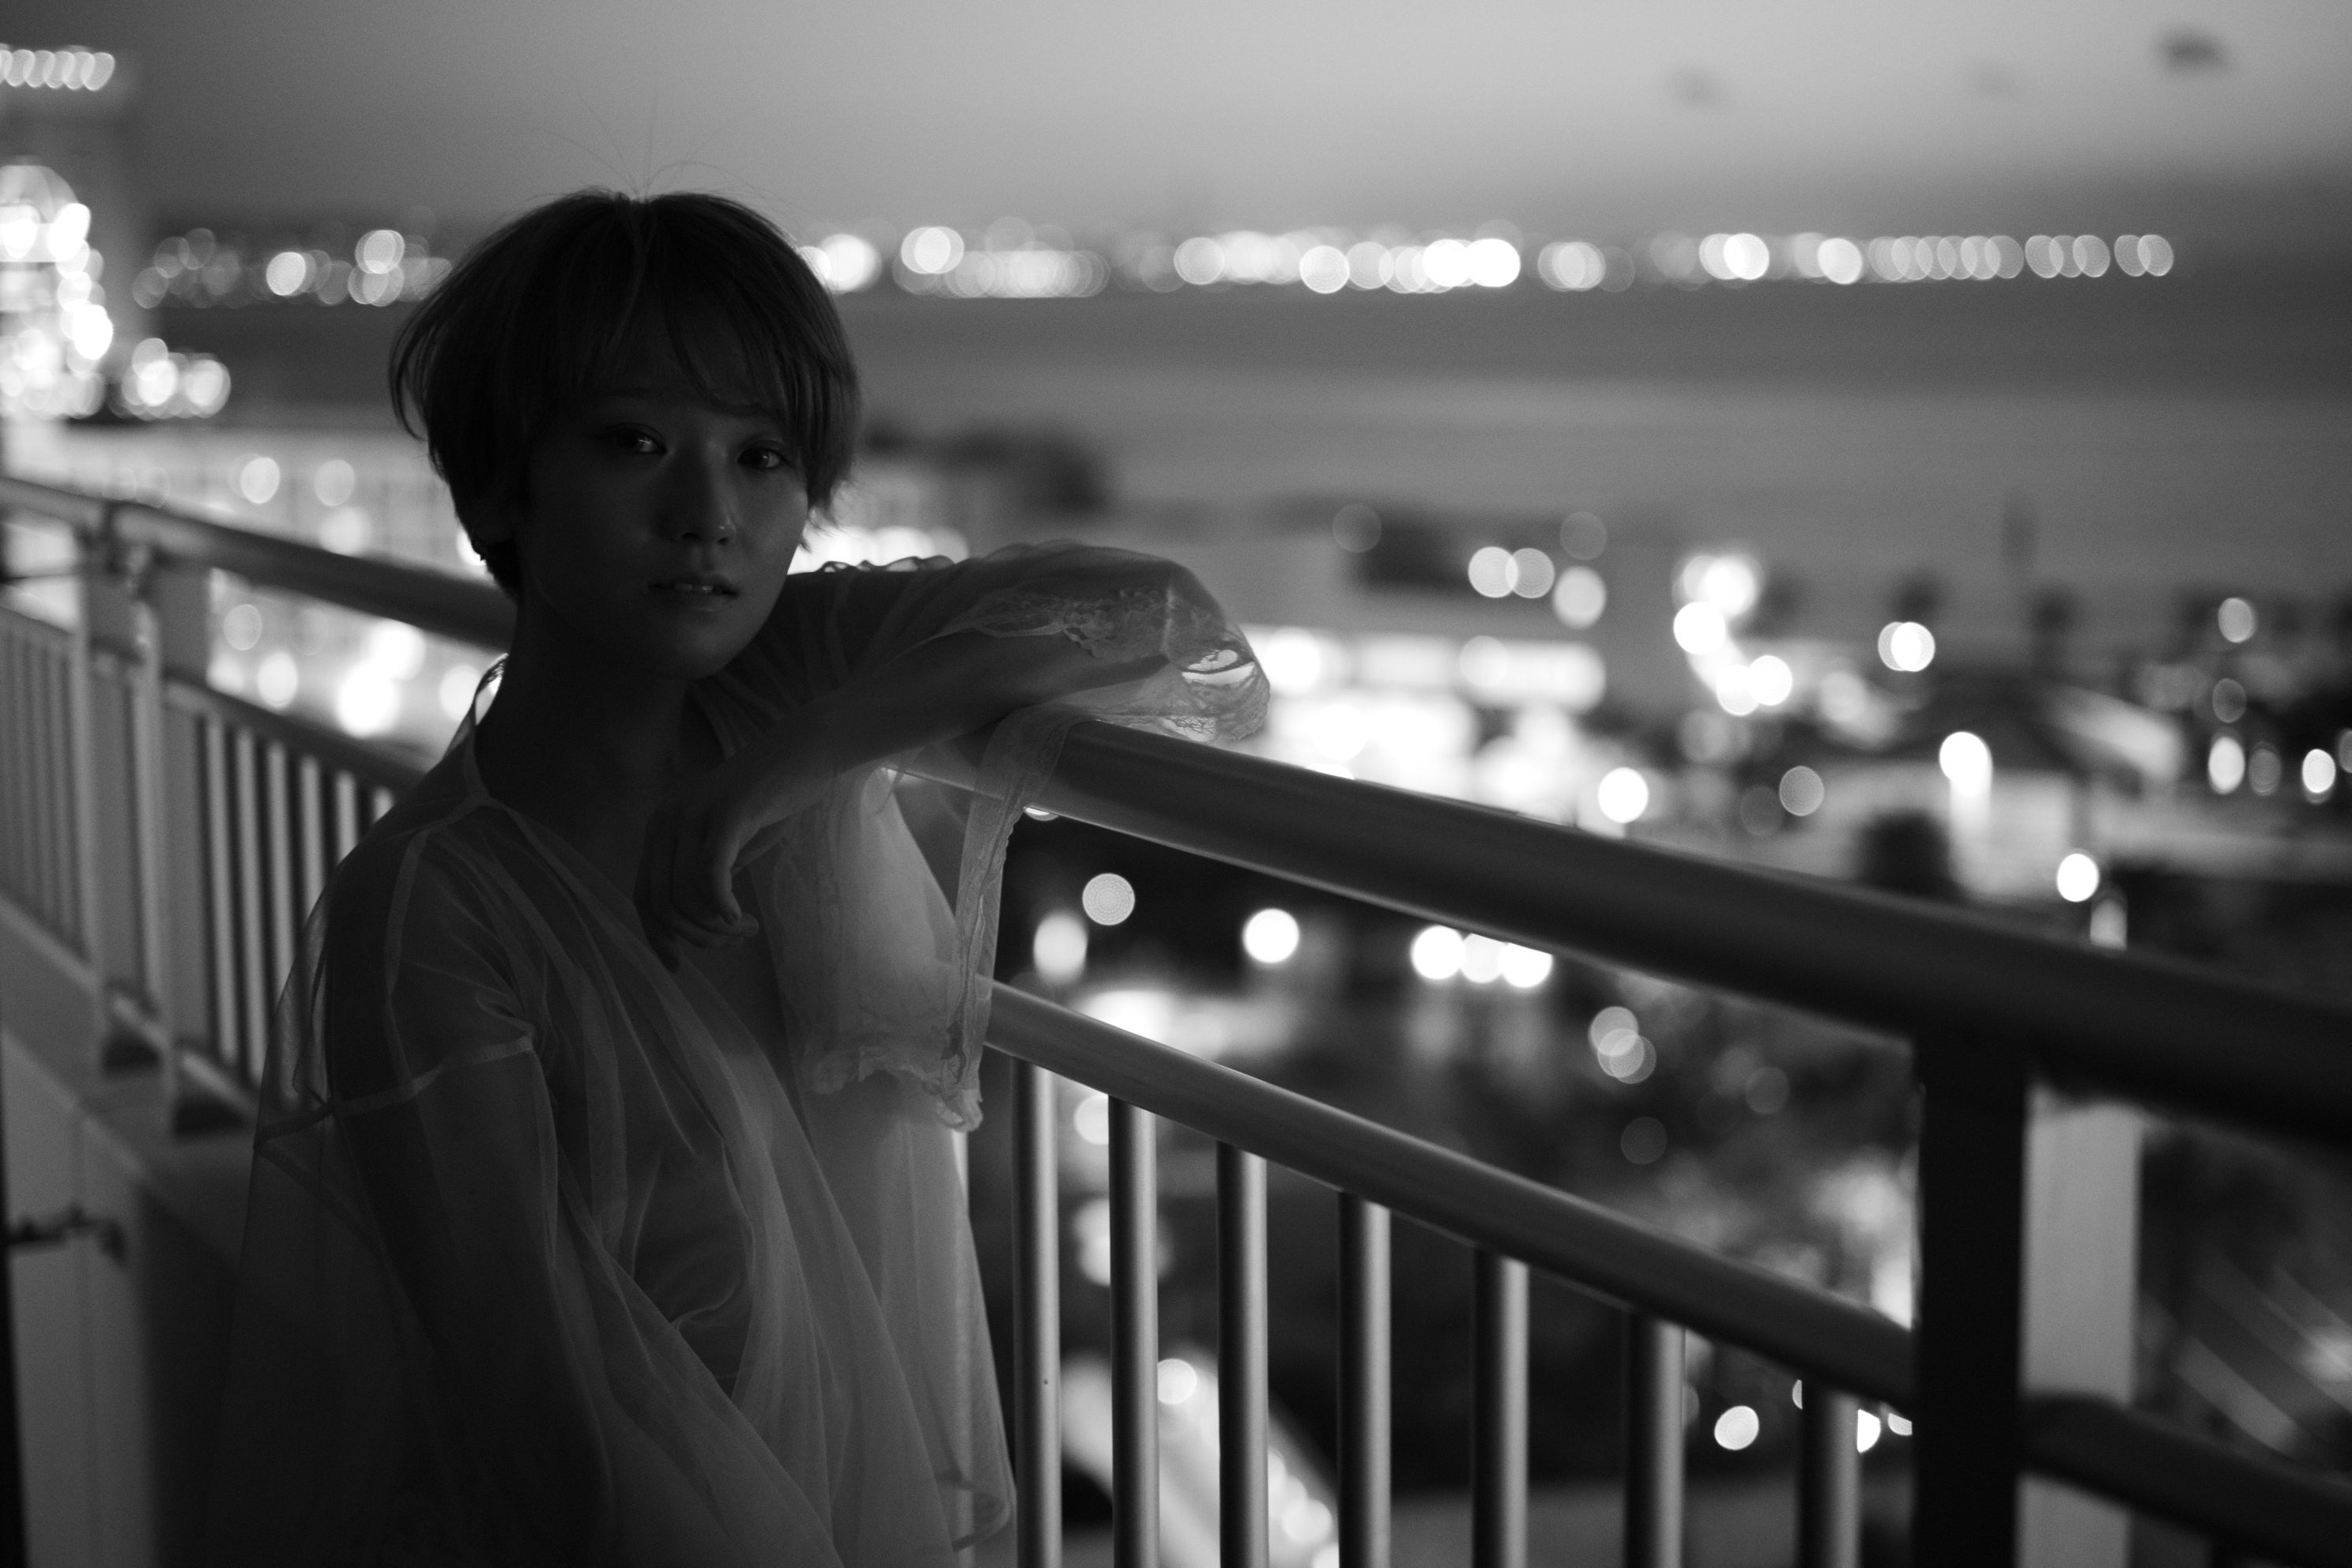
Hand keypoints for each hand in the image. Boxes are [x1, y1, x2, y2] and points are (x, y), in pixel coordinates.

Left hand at [634, 726, 832, 968]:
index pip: (643, 895)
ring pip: (687, 895)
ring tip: (747, 928)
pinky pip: (711, 875)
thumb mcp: (727, 843)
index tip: (679, 966)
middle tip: (734, 941)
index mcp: (661, 827)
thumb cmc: (772, 798)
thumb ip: (703, 875)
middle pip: (663, 903)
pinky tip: (741, 918)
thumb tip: (692, 927)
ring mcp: (694, 814)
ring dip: (718, 926)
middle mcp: (667, 820)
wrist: (805, 751)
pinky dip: (722, 907)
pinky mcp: (727, 814)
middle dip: (698, 936)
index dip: (657, 937)